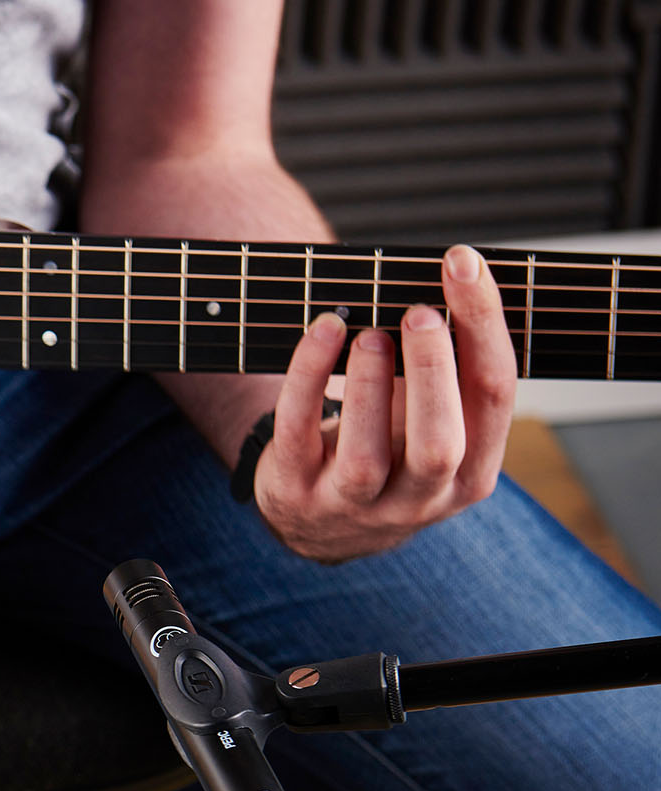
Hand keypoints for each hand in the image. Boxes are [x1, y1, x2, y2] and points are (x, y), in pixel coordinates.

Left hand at [254, 245, 516, 561]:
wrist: (322, 523)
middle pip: (439, 443)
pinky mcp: (296, 490)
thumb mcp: (431, 424)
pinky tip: (323, 332)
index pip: (493, 398)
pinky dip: (310, 377)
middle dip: (433, 371)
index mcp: (471, 473)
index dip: (484, 327)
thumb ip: (447, 372)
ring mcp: (354, 503)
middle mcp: (419, 498)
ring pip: (367, 454)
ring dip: (370, 384)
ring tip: (370, 334)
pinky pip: (299, 431)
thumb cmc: (389, 452)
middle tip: (420, 313)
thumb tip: (448, 280)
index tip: (465, 267)